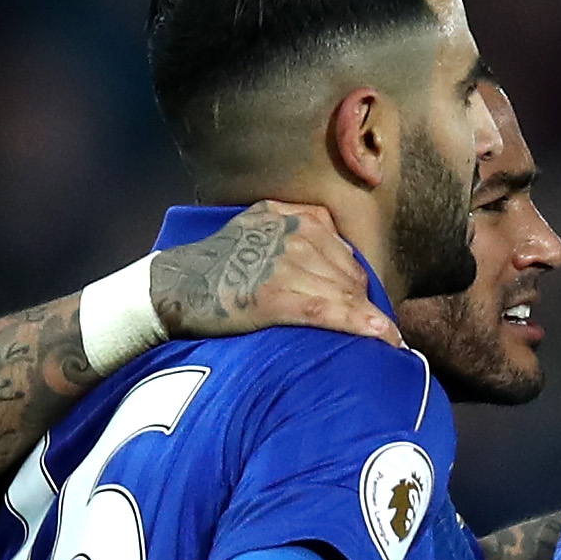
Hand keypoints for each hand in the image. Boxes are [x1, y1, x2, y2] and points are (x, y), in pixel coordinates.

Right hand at [152, 200, 398, 347]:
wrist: (174, 285)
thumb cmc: (216, 265)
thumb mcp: (256, 228)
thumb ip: (295, 230)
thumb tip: (340, 257)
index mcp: (292, 216)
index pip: (344, 253)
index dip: (356, 285)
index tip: (366, 307)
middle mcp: (294, 233)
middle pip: (349, 275)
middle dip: (361, 304)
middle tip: (370, 331)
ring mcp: (286, 263)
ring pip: (344, 293)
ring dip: (367, 320)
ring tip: (386, 343)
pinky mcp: (276, 295)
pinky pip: (329, 311)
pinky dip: (359, 325)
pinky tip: (384, 338)